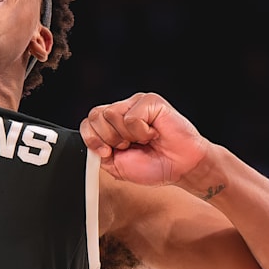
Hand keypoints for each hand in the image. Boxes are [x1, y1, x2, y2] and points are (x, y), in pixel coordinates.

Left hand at [79, 92, 209, 185]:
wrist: (181, 168)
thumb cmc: (154, 166)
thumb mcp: (117, 166)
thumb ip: (99, 154)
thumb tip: (88, 143)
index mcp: (111, 125)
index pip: (88, 123)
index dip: (92, 139)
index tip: (106, 152)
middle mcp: (122, 110)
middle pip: (95, 116)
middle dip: (109, 138)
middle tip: (129, 146)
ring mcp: (135, 103)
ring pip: (111, 114)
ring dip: (127, 135)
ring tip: (144, 139)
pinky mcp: (150, 101)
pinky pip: (132, 117)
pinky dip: (142, 132)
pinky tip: (154, 133)